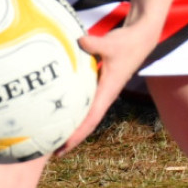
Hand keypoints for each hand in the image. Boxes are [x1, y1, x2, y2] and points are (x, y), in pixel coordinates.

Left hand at [53, 17, 161, 157]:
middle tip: (48, 148)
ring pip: (84, 112)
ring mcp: (101, 90)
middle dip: (69, 137)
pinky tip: (57, 105)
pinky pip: (83, 99)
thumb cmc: (127, 43)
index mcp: (107, 92)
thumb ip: (94, 44)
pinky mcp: (98, 82)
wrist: (140, 39)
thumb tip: (80, 41)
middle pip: (84, 123)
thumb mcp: (111, 44)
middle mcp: (104, 95)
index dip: (76, 136)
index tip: (61, 149)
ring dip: (70, 123)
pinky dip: (71, 105)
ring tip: (50, 133)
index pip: (90, 120)